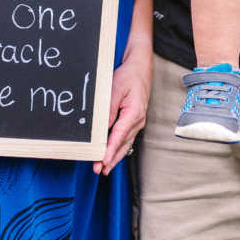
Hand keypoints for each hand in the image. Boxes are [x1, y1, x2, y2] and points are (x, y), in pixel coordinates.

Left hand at [95, 50, 150, 174]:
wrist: (140, 68)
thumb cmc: (129, 77)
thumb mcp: (114, 91)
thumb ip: (108, 111)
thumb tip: (102, 129)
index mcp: (134, 113)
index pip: (119, 136)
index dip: (110, 150)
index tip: (102, 161)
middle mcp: (138, 120)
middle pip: (123, 144)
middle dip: (111, 159)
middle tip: (100, 170)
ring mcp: (138, 122)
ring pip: (126, 144)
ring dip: (115, 156)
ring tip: (105, 168)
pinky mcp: (134, 121)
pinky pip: (126, 138)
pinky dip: (119, 148)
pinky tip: (113, 155)